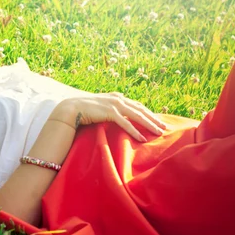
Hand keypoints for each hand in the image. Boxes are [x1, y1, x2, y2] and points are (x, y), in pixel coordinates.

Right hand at [51, 93, 166, 141]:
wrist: (70, 108)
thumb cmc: (83, 109)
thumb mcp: (100, 107)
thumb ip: (110, 110)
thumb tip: (116, 117)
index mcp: (116, 96)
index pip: (137, 105)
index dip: (148, 113)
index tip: (157, 121)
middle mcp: (118, 98)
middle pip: (141, 110)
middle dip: (153, 119)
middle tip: (164, 128)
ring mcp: (114, 105)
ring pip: (137, 115)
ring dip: (149, 124)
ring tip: (159, 132)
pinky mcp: (109, 112)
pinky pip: (125, 123)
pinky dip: (135, 131)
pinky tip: (142, 138)